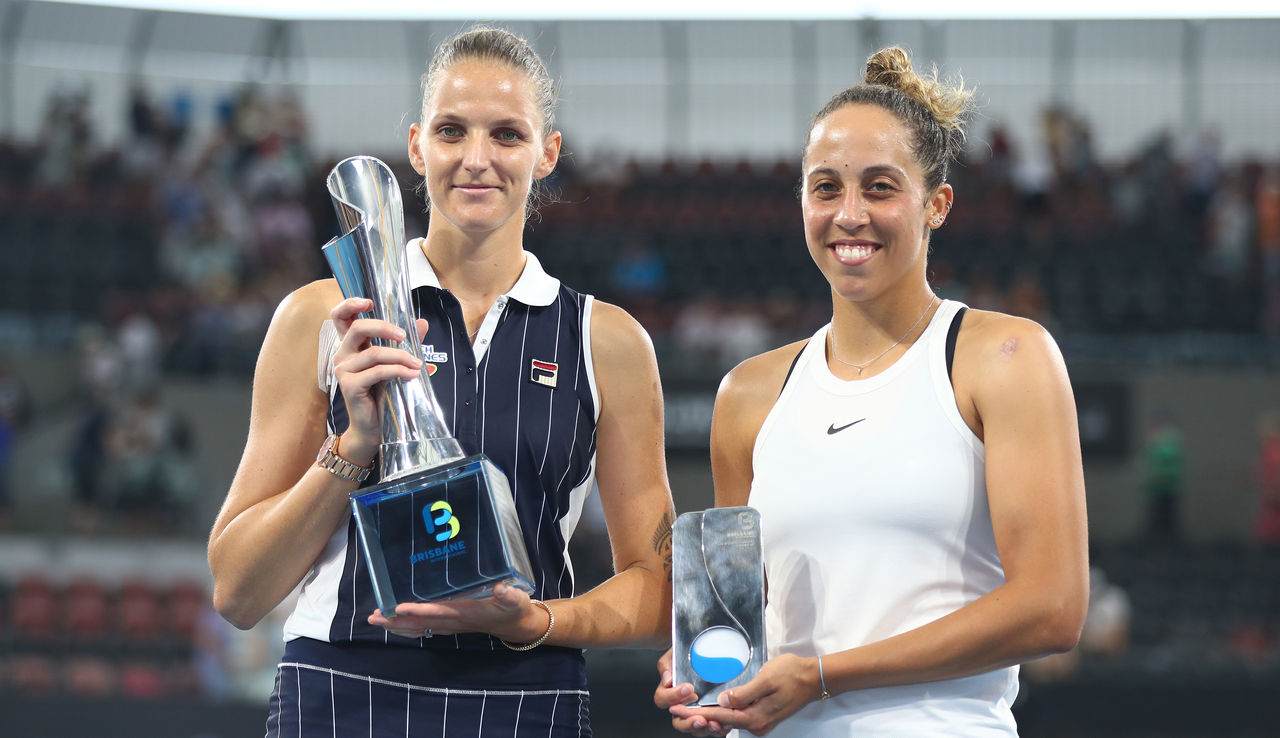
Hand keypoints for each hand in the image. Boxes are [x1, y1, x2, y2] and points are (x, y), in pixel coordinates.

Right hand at [330, 298, 428, 463]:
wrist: (373, 426)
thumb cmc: (383, 394)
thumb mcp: (395, 364)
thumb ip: (406, 342)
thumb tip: (421, 322)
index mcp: (351, 346)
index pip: (341, 318)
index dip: (350, 305)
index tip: (369, 302)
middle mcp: (342, 355)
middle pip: (358, 329)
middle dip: (384, 327)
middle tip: (405, 336)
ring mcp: (343, 370)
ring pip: (374, 353)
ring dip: (401, 356)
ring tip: (418, 364)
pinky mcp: (350, 385)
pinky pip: (378, 372)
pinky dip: (398, 371)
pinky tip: (412, 375)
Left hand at [367, 581, 541, 641]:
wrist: (516, 625)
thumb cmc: (515, 609)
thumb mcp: (516, 600)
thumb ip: (509, 594)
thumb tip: (500, 587)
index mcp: (467, 612)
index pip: (439, 612)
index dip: (419, 611)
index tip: (398, 608)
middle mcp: (454, 621)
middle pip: (421, 623)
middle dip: (396, 621)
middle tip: (373, 617)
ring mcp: (450, 625)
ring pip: (418, 628)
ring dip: (396, 625)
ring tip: (374, 620)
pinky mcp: (449, 625)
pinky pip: (423, 629)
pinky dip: (406, 627)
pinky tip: (393, 624)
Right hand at [654, 649, 727, 735]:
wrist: (704, 651)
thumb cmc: (686, 656)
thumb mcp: (674, 655)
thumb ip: (668, 666)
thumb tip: (668, 680)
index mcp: (668, 692)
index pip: (663, 699)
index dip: (673, 697)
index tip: (688, 688)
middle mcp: (680, 706)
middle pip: (678, 722)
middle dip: (689, 723)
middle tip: (700, 719)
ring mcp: (695, 712)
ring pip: (696, 729)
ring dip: (705, 729)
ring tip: (715, 724)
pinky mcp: (709, 715)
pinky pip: (711, 727)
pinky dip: (719, 728)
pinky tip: (725, 725)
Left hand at [667, 654, 819, 735]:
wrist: (812, 678)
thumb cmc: (790, 674)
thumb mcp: (765, 679)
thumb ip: (743, 693)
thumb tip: (722, 701)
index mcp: (755, 717)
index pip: (718, 716)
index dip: (695, 713)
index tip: (676, 710)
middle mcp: (756, 724)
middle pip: (721, 722)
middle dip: (697, 717)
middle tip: (675, 710)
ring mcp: (759, 722)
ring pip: (728, 721)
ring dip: (709, 716)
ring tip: (687, 709)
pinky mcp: (762, 716)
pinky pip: (737, 717)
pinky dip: (722, 714)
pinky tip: (711, 707)